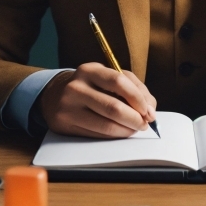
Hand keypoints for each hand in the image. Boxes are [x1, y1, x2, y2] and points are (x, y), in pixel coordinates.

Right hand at [38, 62, 156, 137]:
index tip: (149, 110)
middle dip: (135, 118)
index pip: (119, 82)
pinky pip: (97, 134)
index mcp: (90, 70)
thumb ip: (132, 87)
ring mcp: (69, 107)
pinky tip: (121, 132)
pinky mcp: (65, 125)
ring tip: (135, 129)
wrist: (54, 96)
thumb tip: (150, 108)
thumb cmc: (90, 86)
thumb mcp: (107, 77)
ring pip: (106, 125)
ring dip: (127, 130)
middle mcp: (76, 87)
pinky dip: (115, 135)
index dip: (138, 98)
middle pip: (114, 107)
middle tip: (145, 123)